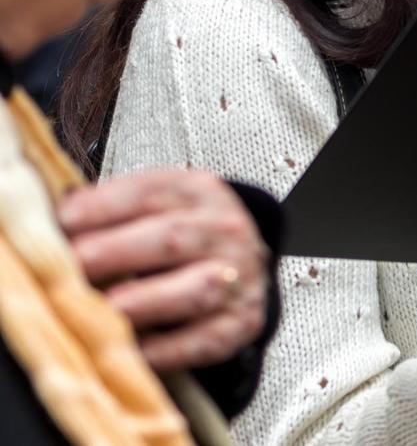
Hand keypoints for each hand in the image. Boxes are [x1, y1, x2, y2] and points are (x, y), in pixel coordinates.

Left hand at [58, 170, 269, 371]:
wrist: (240, 266)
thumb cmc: (179, 236)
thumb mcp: (156, 207)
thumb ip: (111, 211)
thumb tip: (50, 228)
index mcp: (198, 192)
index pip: (151, 191)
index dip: (104, 206)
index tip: (63, 222)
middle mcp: (224, 230)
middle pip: (171, 237)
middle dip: (116, 252)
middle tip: (73, 267)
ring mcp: (237, 278)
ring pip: (195, 289)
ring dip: (145, 301)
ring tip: (105, 309)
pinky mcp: (240, 323)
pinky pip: (202, 340)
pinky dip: (166, 350)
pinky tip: (131, 351)